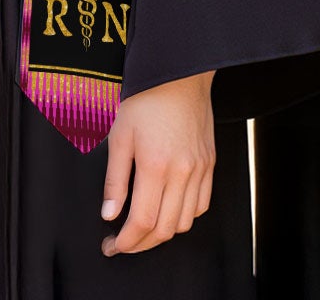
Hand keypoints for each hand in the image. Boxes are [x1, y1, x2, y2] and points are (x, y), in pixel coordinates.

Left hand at [101, 70, 214, 255]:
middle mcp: (182, 173)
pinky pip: (202, 205)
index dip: (127, 241)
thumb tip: (110, 214)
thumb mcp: (119, 134)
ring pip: (185, 222)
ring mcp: (200, 170)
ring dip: (163, 233)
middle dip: (141, 244)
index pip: (143, 221)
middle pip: (165, 229)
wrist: (178, 74)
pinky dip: (184, 216)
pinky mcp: (210, 165)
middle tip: (122, 243)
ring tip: (143, 229)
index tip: (113, 246)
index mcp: (156, 166)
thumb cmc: (145, 98)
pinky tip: (168, 211)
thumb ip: (115, 179)